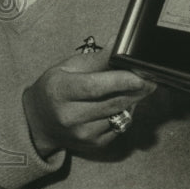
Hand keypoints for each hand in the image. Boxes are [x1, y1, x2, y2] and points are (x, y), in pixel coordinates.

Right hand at [22, 53, 156, 155]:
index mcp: (59, 90)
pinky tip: (117, 105)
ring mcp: (82, 133)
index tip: (141, 75)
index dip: (120, 81)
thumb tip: (119, 43)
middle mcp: (69, 116)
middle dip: (136, 90)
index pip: (94, 87)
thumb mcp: (68, 67)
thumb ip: (97, 59)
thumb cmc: (55, 88)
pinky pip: (120, 127)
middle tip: (150, 78)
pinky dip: (123, 114)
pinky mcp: (94, 145)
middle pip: (112, 102)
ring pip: (120, 115)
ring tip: (130, 89)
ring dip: (131, 102)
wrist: (39, 121)